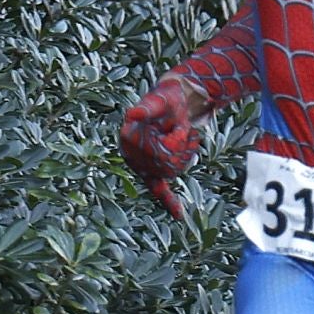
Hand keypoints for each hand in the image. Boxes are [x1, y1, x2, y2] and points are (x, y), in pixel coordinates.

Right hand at [118, 76, 198, 218]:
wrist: (175, 100)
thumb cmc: (167, 98)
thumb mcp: (159, 100)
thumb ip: (147, 108)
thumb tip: (133, 114)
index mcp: (128, 137)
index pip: (160, 153)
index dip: (177, 141)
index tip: (181, 127)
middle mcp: (132, 154)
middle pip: (167, 165)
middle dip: (183, 149)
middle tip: (185, 130)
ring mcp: (142, 164)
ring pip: (171, 172)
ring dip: (185, 156)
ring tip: (184, 137)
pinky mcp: (153, 168)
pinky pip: (159, 189)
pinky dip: (169, 202)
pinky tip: (178, 215)